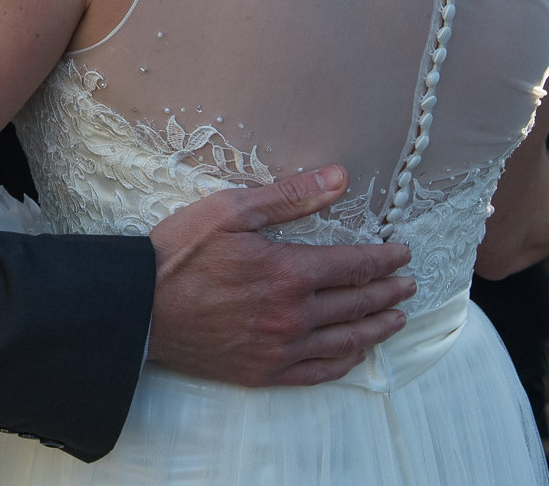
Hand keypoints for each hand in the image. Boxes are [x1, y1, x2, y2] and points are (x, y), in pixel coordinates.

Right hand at [148, 164, 413, 387]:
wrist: (139, 308)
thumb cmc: (180, 253)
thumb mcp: (231, 210)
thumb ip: (290, 196)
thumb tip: (340, 177)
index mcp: (289, 272)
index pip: (355, 266)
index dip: (384, 259)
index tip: (402, 253)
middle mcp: (293, 316)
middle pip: (356, 304)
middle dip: (388, 292)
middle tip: (409, 285)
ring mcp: (280, 349)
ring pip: (345, 341)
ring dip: (377, 328)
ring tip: (397, 319)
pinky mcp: (263, 372)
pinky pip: (318, 372)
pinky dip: (344, 362)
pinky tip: (355, 354)